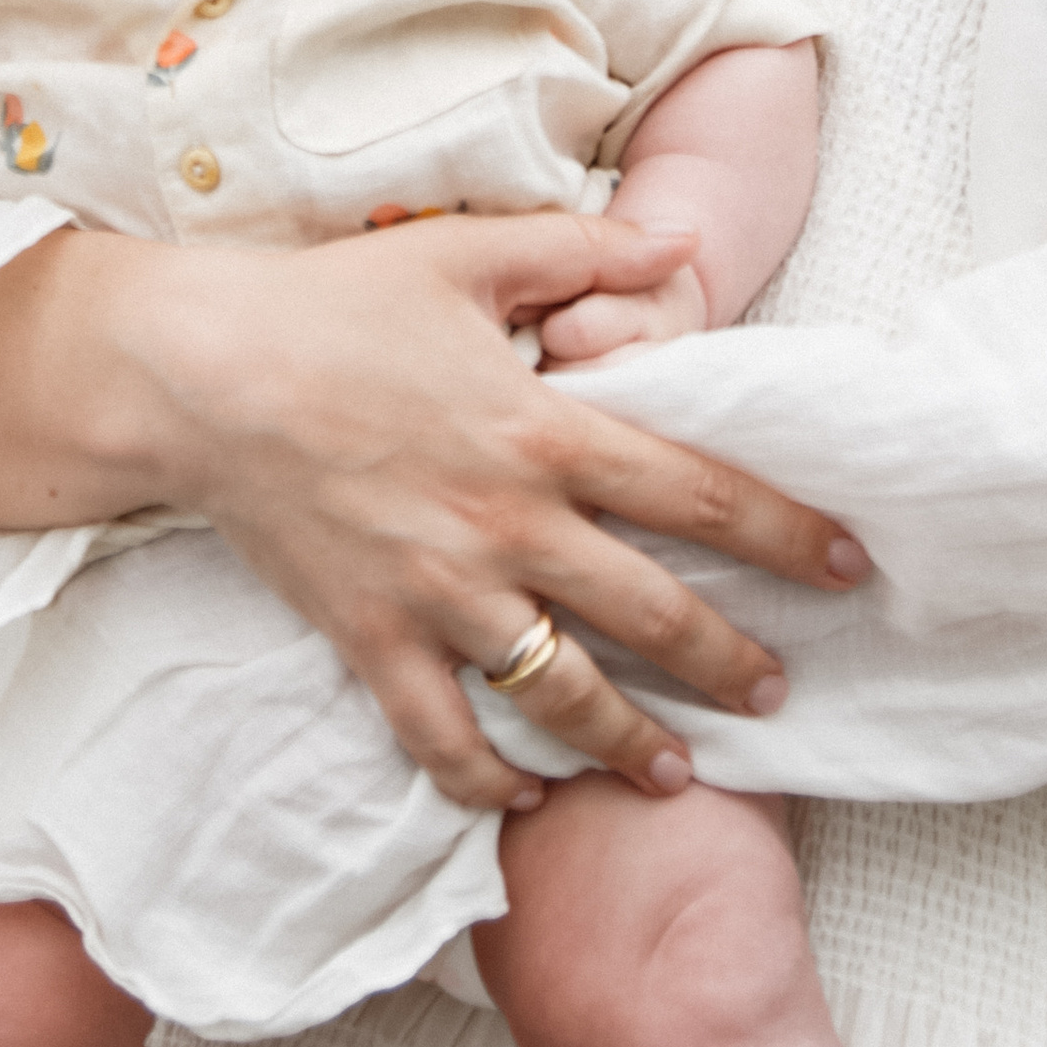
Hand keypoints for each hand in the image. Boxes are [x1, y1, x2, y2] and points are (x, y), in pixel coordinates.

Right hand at [178, 214, 862, 811]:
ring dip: (630, 743)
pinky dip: (487, 781)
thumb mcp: (469, 252)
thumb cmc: (334, 304)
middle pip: (650, 614)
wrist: (199, 374)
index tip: (847, 566)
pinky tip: (528, 801)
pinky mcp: (370, 637)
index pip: (694, 491)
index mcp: (542, 430)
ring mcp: (437, 593)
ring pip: (559, 693)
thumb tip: (681, 245)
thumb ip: (584, 250)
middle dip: (731, 661)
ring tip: (682, 773)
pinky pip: (441, 736)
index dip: (784, 532)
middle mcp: (504, 524)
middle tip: (783, 693)